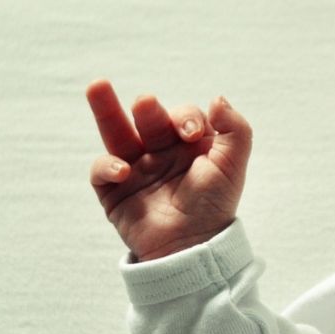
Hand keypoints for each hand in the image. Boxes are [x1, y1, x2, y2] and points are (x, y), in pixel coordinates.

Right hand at [86, 81, 251, 261]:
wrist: (193, 247)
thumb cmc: (215, 206)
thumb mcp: (233, 166)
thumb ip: (236, 129)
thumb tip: (218, 98)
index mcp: (191, 144)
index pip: (183, 117)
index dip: (185, 118)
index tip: (190, 134)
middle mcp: (162, 151)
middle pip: (147, 118)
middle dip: (147, 108)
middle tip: (146, 103)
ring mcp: (136, 168)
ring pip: (116, 132)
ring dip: (106, 109)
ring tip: (98, 85)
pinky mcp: (115, 189)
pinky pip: (102, 170)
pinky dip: (107, 166)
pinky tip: (122, 170)